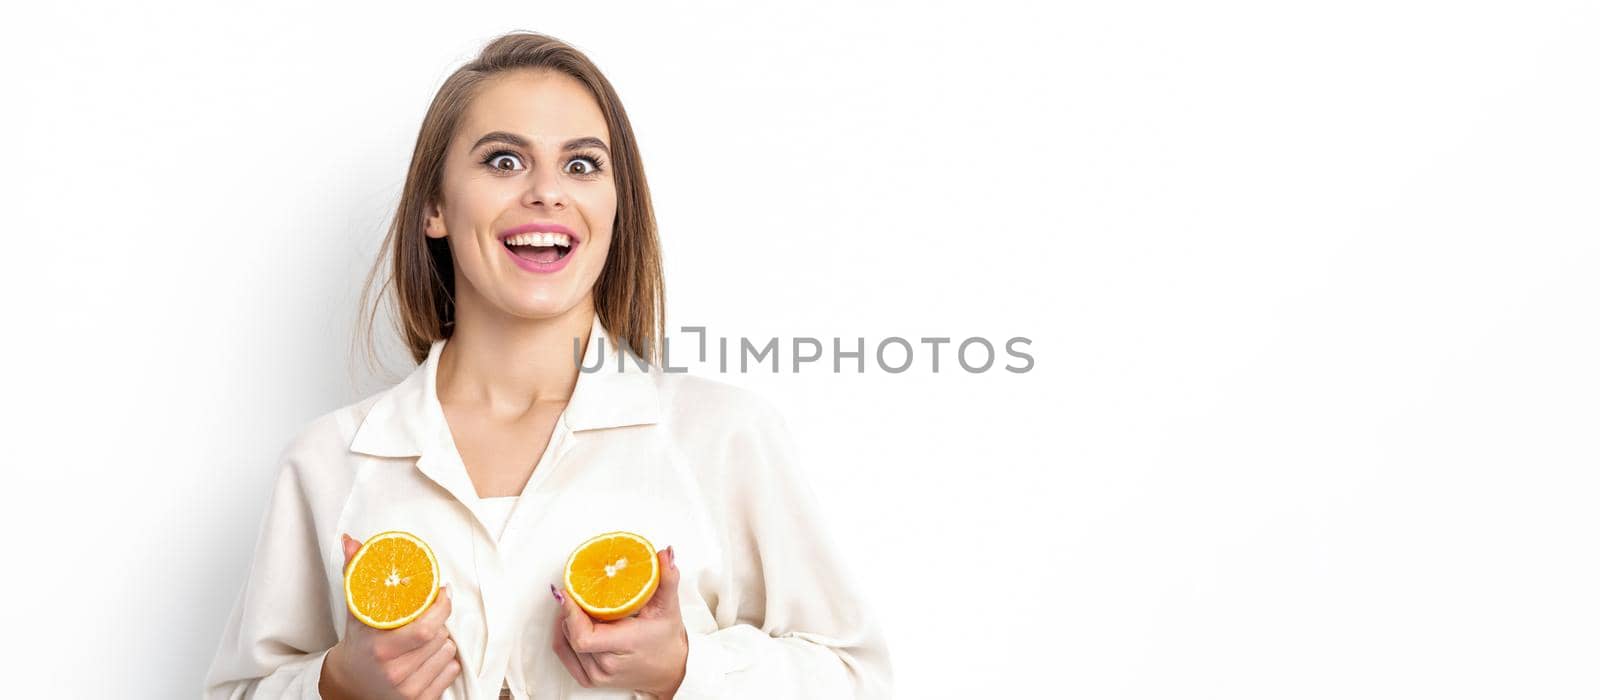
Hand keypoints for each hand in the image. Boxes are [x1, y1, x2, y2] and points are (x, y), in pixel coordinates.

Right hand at [319, 533, 462, 699]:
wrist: (350, 684)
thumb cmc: (359, 644)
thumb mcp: (355, 611)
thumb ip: (355, 574)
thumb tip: (352, 541)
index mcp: (381, 650)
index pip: (425, 629)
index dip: (441, 608)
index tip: (443, 593)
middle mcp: (395, 673)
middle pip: (440, 638)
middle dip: (439, 623)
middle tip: (428, 616)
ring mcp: (408, 690)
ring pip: (448, 653)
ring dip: (443, 641)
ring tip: (424, 638)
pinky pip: (451, 672)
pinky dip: (446, 661)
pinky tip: (428, 657)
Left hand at [550, 546, 687, 698]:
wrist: (669, 670)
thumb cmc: (666, 640)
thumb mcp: (668, 607)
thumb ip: (667, 579)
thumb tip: (665, 554)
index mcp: (624, 646)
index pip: (583, 637)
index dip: (570, 613)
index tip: (568, 592)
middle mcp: (606, 666)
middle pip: (572, 634)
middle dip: (570, 610)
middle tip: (576, 589)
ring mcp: (596, 676)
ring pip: (565, 642)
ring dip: (566, 620)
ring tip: (575, 601)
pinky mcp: (589, 679)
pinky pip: (564, 654)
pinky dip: (563, 635)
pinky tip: (570, 620)